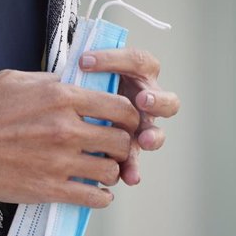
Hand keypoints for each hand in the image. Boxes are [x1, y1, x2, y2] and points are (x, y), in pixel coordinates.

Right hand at [0, 70, 139, 207]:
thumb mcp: (16, 79)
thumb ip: (51, 81)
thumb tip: (74, 83)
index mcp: (61, 97)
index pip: (120, 107)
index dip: (129, 117)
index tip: (125, 123)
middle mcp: (66, 129)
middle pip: (122, 141)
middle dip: (124, 146)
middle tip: (116, 149)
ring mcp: (58, 162)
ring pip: (111, 172)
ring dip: (111, 172)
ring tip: (102, 171)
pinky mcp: (47, 189)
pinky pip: (92, 198)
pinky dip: (100, 197)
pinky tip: (94, 193)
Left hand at [79, 47, 179, 184]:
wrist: (68, 113)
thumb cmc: (77, 87)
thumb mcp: (79, 76)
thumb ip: (81, 73)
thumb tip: (73, 63)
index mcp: (137, 74)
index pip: (136, 61)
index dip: (114, 59)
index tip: (84, 62)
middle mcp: (146, 100)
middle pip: (166, 99)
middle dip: (157, 100)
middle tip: (143, 100)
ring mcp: (141, 127)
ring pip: (156, 132)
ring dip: (153, 136)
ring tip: (144, 140)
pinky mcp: (128, 150)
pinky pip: (136, 159)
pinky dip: (133, 168)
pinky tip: (130, 176)